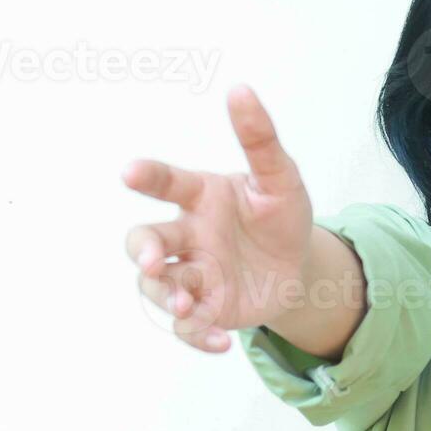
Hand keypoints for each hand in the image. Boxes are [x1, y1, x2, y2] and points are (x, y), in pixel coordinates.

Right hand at [122, 85, 313, 352]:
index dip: (147, 177)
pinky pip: (187, 325)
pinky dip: (198, 334)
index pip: (167, 182)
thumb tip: (240, 89)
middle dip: (143, 250)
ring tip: (188, 303)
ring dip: (167, 294)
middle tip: (154, 260)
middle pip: (145, 240)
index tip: (130, 171)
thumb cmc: (281, 215)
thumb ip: (260, 139)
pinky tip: (221, 342)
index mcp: (200, 197)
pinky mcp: (206, 307)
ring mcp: (192, 273)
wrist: (300, 267)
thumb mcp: (281, 178)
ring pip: (157, 285)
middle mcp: (187, 234)